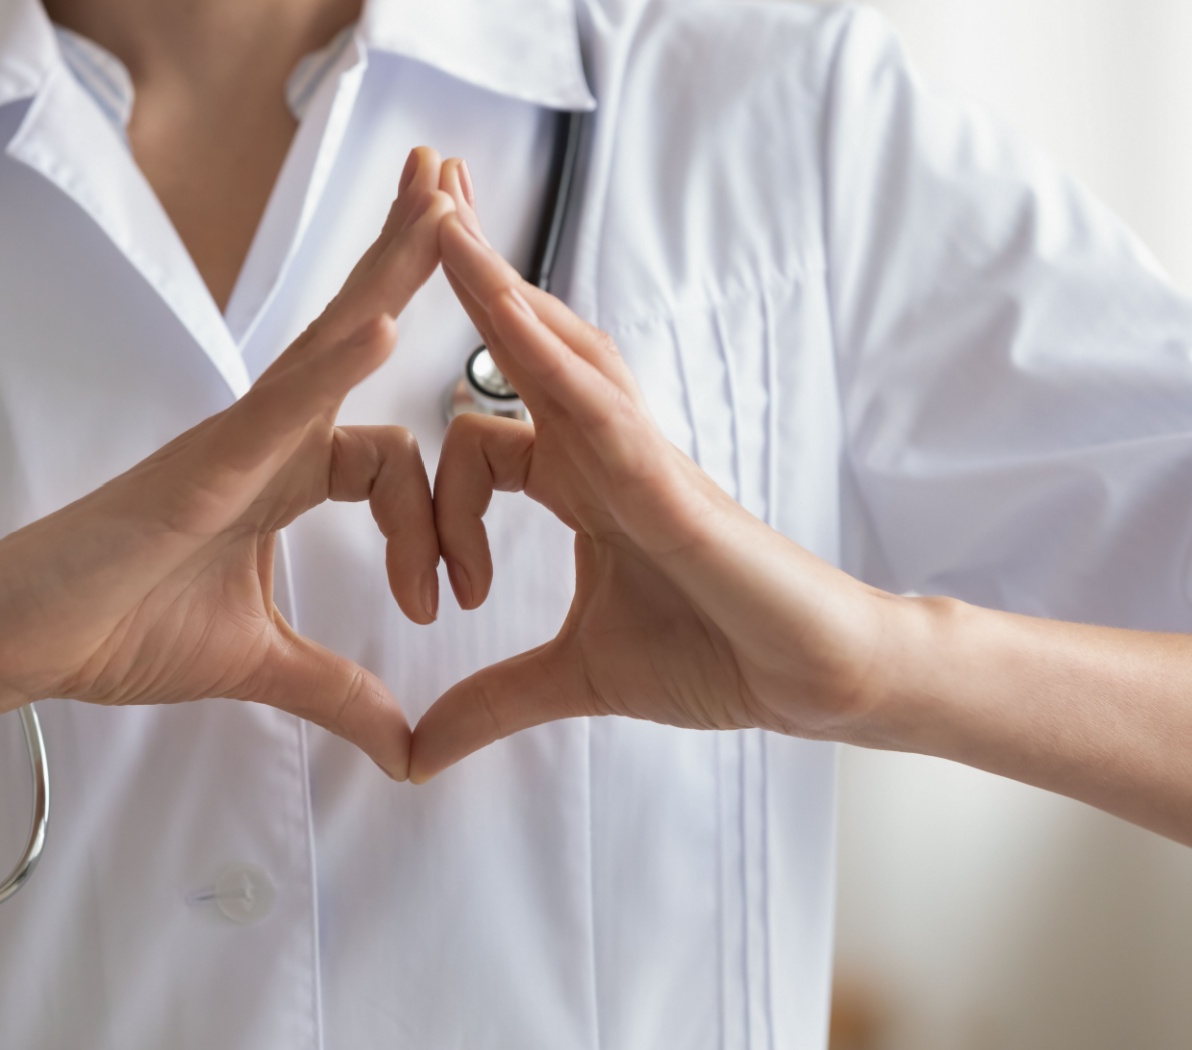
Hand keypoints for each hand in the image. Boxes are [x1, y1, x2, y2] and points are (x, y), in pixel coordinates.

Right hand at [0, 150, 456, 780]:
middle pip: (355, 334)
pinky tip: (388, 319)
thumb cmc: (116, 630)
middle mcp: (263, 439)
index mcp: (282, 475)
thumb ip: (336, 692)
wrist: (16, 644)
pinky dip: (335, 364)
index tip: (434, 606)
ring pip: (326, 341)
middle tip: (463, 179)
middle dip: (412, 259)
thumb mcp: (259, 666)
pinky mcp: (202, 463)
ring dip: (389, 267)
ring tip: (447, 196)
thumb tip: (404, 745)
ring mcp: (232, 440)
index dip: (431, 529)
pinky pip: (282, 404)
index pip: (391, 466)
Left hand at [409, 160, 903, 781]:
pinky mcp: (663, 474)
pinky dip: (541, 351)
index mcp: (578, 483)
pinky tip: (496, 303)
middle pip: (520, 342)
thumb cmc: (712, 656)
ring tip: (438, 213)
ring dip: (494, 281)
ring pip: (555, 346)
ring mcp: (635, 449)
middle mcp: (602, 447)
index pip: (481, 441)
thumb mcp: (572, 679)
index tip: (441, 598)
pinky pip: (593, 399)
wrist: (809, 680)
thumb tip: (414, 753)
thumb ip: (491, 702)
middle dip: (470, 272)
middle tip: (416, 191)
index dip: (438, 509)